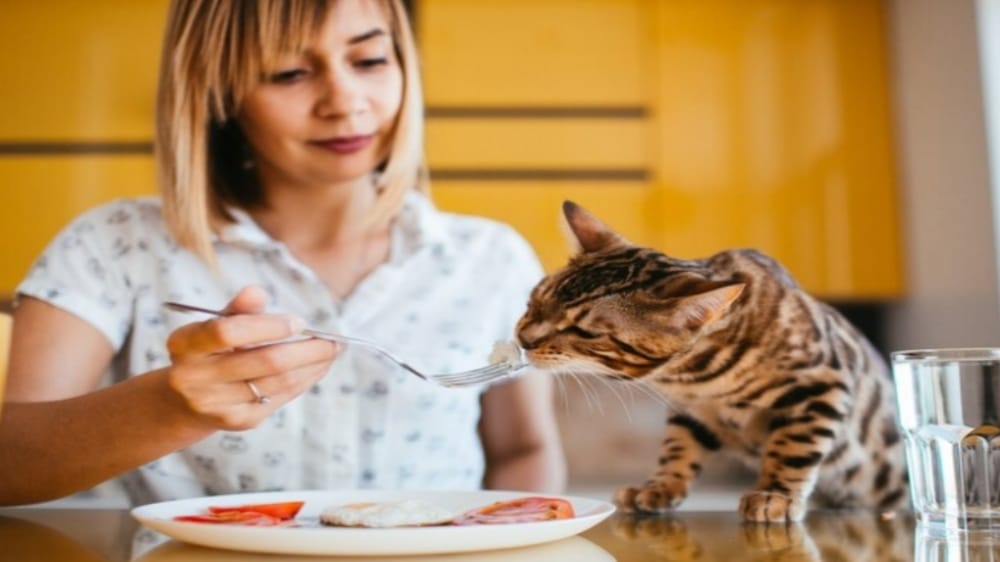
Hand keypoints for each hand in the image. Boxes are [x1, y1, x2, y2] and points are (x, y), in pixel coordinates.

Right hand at [164, 286, 339, 429]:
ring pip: (279, 382)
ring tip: (332, 352)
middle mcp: (195, 378)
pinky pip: (281, 398)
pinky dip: (305, 381)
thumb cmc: (209, 352)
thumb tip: (256, 292)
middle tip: (334, 340)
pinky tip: (317, 368)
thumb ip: (237, 309)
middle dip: (308, 349)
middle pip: (265, 362)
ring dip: (313, 366)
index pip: (228, 332)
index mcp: (185, 344)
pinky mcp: (237, 421)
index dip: (268, 326)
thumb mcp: (214, 325)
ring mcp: (216, 404)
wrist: (185, 401)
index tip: (299, 322)